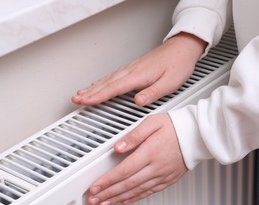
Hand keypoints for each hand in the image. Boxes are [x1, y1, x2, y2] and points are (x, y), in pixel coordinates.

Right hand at [72, 32, 205, 106]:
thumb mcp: (171, 83)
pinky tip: (98, 85)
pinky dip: (102, 81)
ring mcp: (131, 68)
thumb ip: (153, 93)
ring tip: (80, 94)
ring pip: (107, 79)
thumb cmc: (178, 65)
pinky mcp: (133, 67)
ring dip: (92, 87)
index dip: (98, 96)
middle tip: (76, 100)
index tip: (86, 101)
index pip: (114, 88)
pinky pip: (113, 76)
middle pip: (106, 83)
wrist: (182, 48)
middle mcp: (132, 70)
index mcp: (139, 75)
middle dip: (89, 93)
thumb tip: (138, 102)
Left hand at [88, 113, 186, 204]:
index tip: (95, 186)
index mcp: (150, 152)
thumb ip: (134, 135)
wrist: (196, 135)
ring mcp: (163, 175)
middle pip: (127, 184)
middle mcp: (156, 167)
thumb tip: (118, 147)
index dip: (107, 181)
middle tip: (94, 199)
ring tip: (104, 203)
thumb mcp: (152, 123)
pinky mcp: (168, 180)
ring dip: (118, 198)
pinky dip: (135, 198)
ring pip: (137, 191)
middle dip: (108, 193)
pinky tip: (125, 201)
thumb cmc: (175, 126)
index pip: (124, 170)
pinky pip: (149, 192)